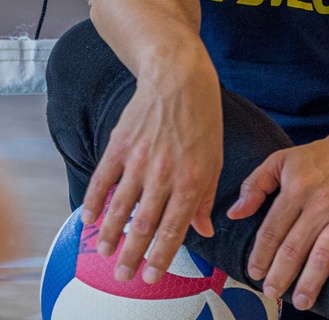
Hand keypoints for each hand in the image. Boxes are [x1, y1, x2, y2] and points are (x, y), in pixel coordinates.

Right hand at [81, 48, 222, 286]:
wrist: (178, 75)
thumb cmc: (202, 115)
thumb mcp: (215, 156)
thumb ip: (207, 196)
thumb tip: (205, 230)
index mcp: (192, 179)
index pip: (173, 230)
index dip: (160, 258)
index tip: (151, 277)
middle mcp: (164, 174)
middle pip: (143, 226)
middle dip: (132, 256)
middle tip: (123, 275)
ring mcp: (139, 160)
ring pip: (120, 208)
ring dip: (110, 234)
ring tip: (105, 251)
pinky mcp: (119, 146)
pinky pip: (102, 180)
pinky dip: (93, 202)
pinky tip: (89, 218)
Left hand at [227, 107, 328, 310]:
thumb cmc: (322, 156)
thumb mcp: (283, 159)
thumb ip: (255, 185)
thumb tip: (235, 213)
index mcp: (297, 187)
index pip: (273, 229)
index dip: (260, 255)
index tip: (254, 272)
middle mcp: (321, 202)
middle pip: (296, 246)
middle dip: (281, 275)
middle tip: (271, 292)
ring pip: (325, 252)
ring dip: (311, 280)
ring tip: (301, 301)